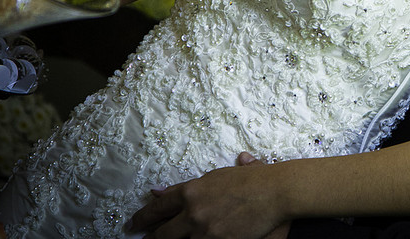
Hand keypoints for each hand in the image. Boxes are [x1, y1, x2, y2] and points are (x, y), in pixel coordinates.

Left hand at [128, 152, 290, 238]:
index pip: (158, 207)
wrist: (275, 192)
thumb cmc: (250, 180)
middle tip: (143, 238)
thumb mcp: (215, 177)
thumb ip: (186, 186)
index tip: (134, 223)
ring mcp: (205, 232)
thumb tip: (158, 191)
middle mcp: (194, 212)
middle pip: (163, 233)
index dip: (143, 217)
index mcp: (191, 191)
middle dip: (150, 237)